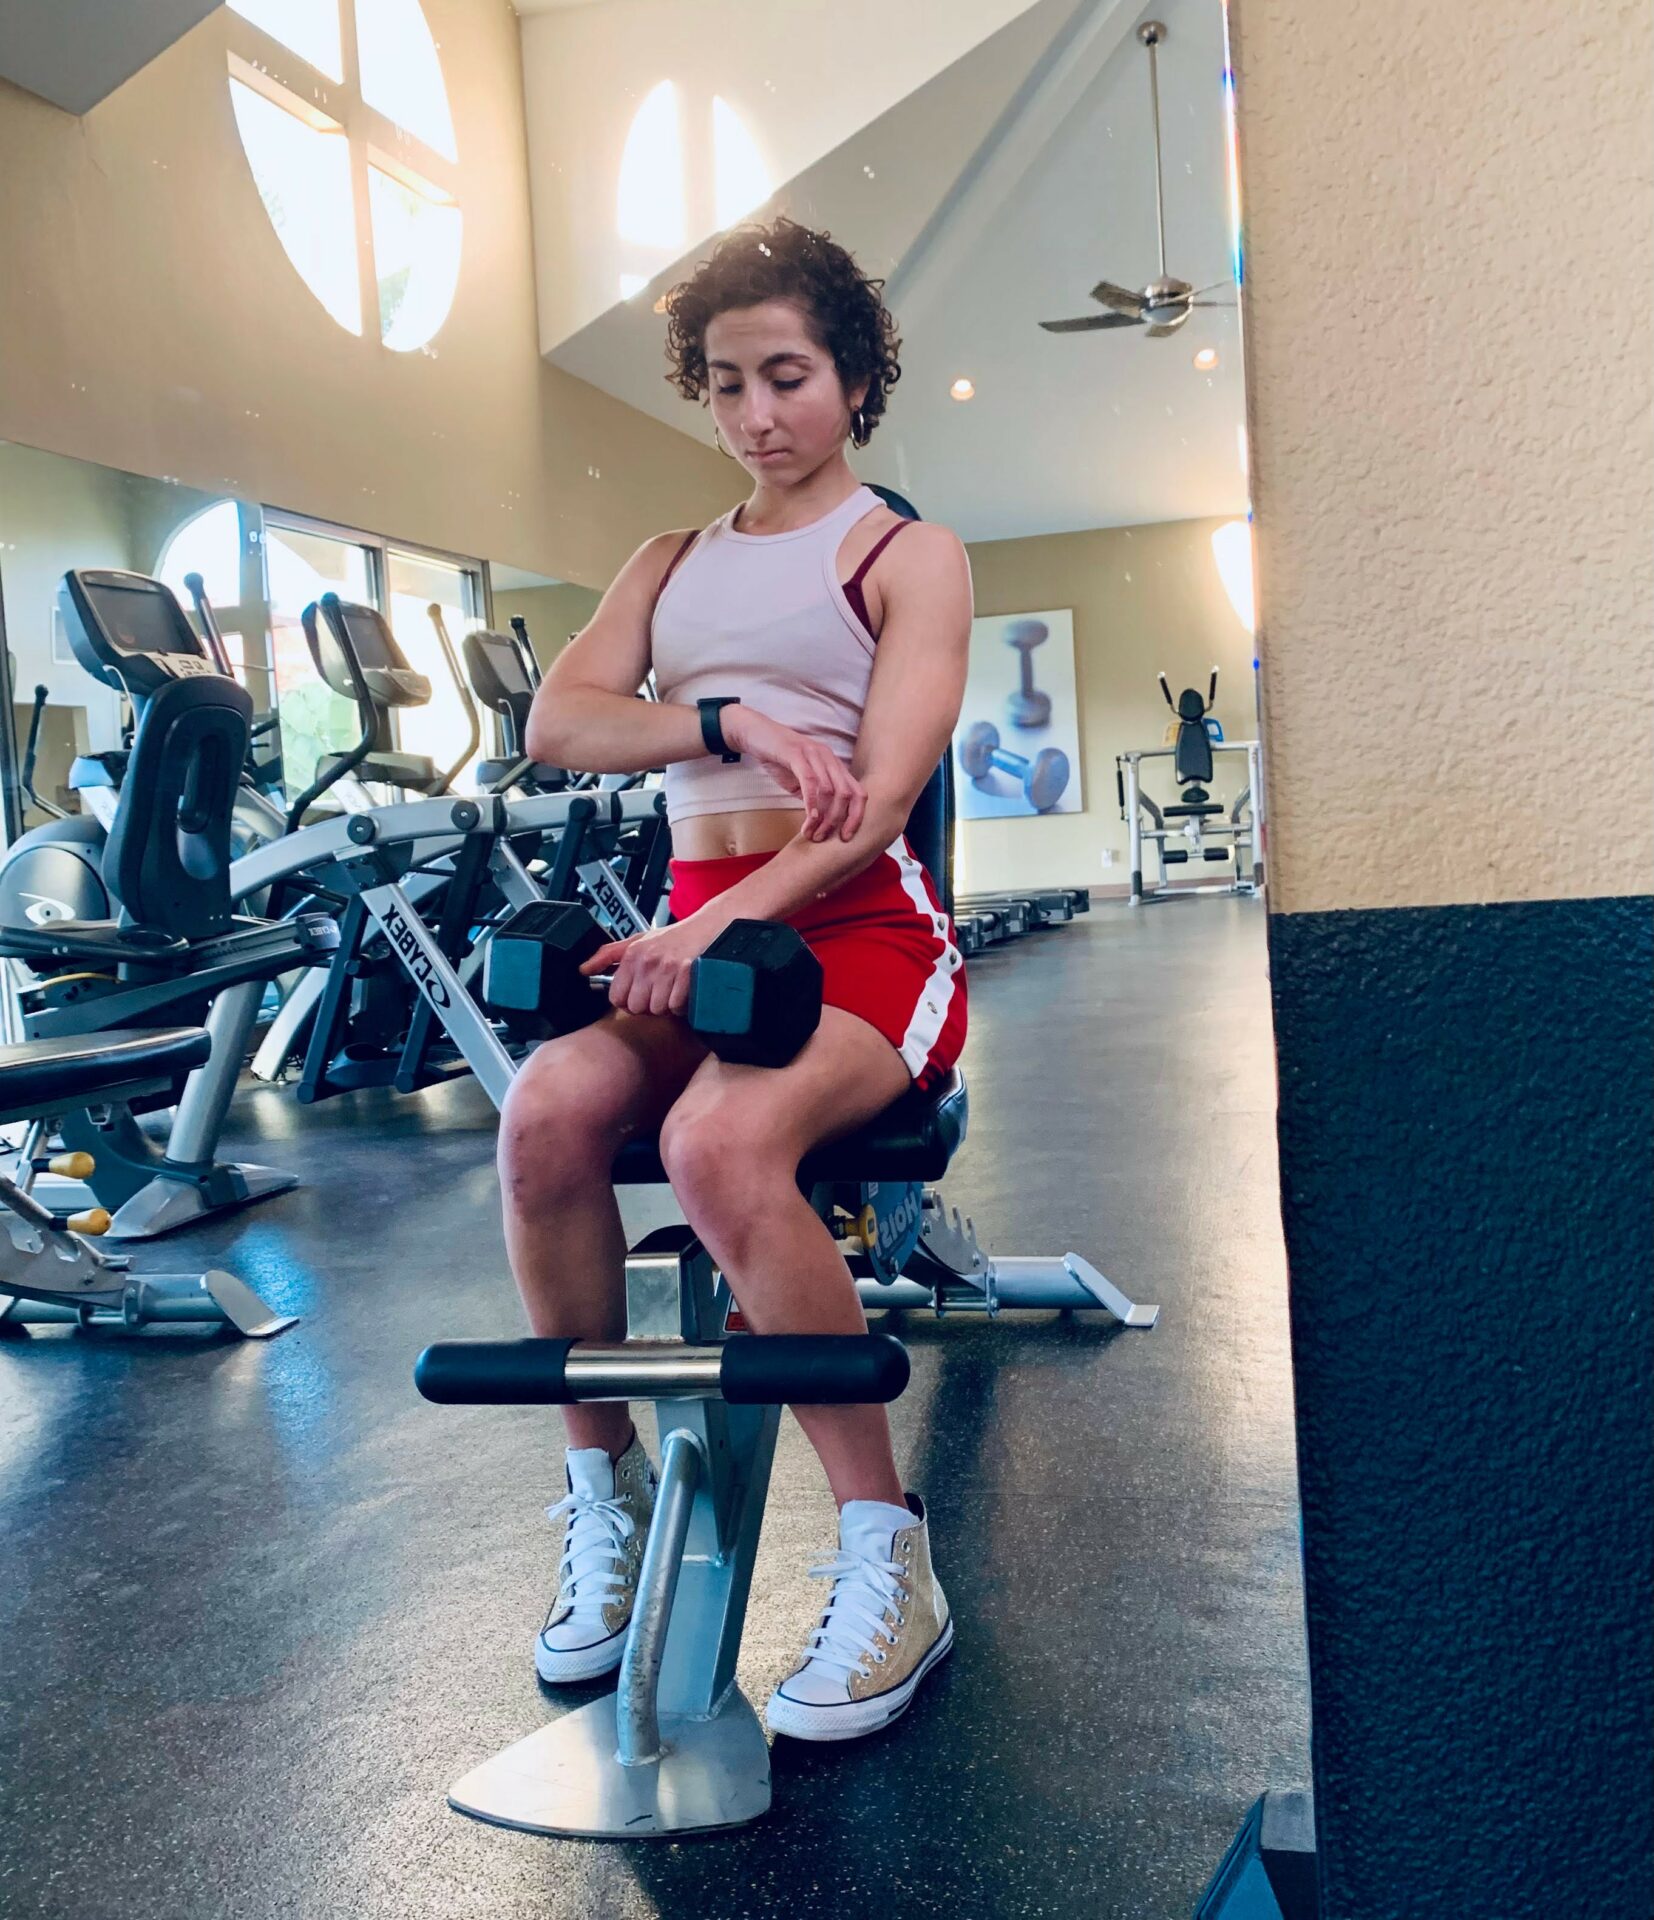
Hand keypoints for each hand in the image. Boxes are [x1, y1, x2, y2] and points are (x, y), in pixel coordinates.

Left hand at [580, 917, 716, 1018]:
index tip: (640, 993)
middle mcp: (648, 962)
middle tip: (659, 990)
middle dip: (649, 1004)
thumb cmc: (674, 937)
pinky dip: (682, 1005)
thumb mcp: (637, 941)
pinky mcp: (688, 975)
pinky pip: (677, 1007)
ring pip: (657, 1010)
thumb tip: (584, 969)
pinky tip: (685, 991)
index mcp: (632, 955)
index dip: (628, 1000)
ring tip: (673, 989)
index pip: (617, 997)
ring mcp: (668, 968)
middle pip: (637, 1007)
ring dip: (667, 1005)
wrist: (709, 926)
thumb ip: (608, 955)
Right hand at [721, 706, 866, 841]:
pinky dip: (812, 802)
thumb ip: (815, 798)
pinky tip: (808, 818)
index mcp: (835, 766)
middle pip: (847, 794)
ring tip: (811, 832)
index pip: (858, 793)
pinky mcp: (797, 753)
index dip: (856, 817)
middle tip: (822, 837)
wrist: (757, 734)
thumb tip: (822, 822)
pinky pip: (810, 781)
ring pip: (830, 790)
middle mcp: (829, 759)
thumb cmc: (780, 760)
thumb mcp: (802, 782)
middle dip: (837, 821)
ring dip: (822, 817)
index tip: (845, 837)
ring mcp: (814, 754)